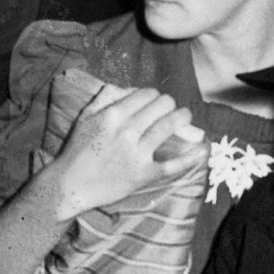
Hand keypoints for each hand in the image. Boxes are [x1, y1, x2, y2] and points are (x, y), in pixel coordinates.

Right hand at [49, 85, 206, 220]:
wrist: (71, 185)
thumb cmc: (76, 151)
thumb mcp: (84, 118)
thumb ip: (103, 98)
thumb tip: (123, 87)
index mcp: (112, 115)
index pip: (146, 94)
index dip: (154, 95)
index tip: (154, 101)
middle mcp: (127, 131)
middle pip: (162, 106)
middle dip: (169, 104)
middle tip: (170, 108)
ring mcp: (137, 153)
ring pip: (170, 126)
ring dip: (182, 118)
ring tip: (185, 117)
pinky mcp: (144, 174)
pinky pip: (173, 164)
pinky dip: (191, 157)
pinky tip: (202, 149)